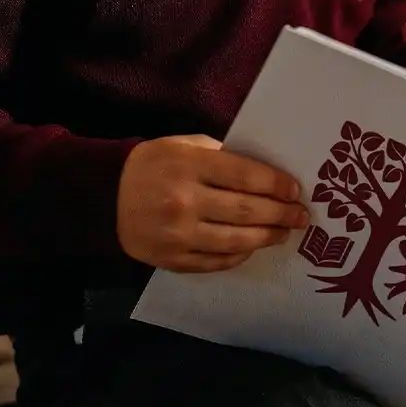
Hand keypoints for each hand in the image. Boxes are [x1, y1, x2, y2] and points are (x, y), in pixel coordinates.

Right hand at [116, 134, 308, 272]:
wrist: (104, 196)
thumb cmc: (152, 163)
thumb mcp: (184, 145)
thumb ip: (221, 156)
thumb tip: (264, 173)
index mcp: (190, 165)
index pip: (247, 175)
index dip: (277, 184)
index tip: (295, 189)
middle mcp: (186, 200)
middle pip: (248, 211)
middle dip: (281, 213)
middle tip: (301, 216)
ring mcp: (179, 234)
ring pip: (237, 240)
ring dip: (268, 237)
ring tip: (284, 232)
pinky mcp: (173, 260)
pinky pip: (217, 261)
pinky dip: (239, 254)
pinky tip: (253, 246)